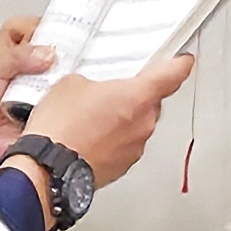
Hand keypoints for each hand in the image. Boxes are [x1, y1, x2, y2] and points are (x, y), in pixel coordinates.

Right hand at [26, 53, 195, 188]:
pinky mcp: (121, 167)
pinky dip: (111, 141)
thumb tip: (90, 89)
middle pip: (151, 102)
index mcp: (138, 96)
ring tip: (90, 118)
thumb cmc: (61, 129)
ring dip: (121, 121)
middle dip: (134, 96)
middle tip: (110, 90)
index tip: (182, 61)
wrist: (47, 170)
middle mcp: (143, 124)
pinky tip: (86, 137)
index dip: (179, 64)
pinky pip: (123, 146)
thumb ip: (92, 81)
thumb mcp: (70, 84)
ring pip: (136, 126)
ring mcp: (134, 148)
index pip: (173, 75)